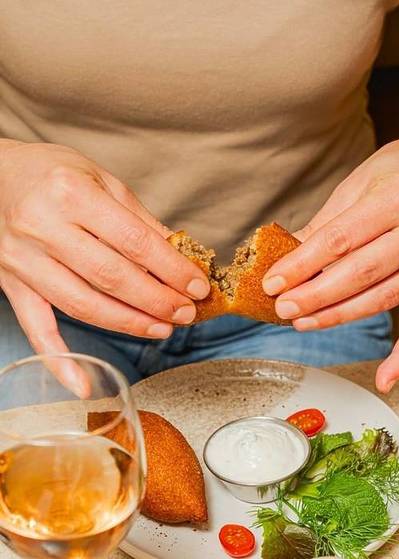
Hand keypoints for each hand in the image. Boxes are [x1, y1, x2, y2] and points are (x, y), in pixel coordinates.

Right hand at [0, 142, 210, 363]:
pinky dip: (59, 360)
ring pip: (82, 304)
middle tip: (186, 312)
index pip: (134, 242)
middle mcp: (43, 227)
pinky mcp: (10, 283)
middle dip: (156, 300)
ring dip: (128, 324)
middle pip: (111, 276)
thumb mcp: (101, 179)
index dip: (171, 269)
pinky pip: (36, 328)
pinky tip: (84, 384)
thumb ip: (140, 219)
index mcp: (73, 194)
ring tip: (162, 329)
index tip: (197, 286)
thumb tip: (182, 254)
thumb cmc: (51, 172)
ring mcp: (23, 259)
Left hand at [263, 134, 398, 392]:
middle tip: (285, 308)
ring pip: (385, 298)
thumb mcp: (359, 182)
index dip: (304, 264)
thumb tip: (286, 257)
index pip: (343, 239)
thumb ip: (327, 222)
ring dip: (342, 316)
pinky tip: (385, 378)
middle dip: (317, 295)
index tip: (275, 281)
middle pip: (363, 273)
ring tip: (306, 322)